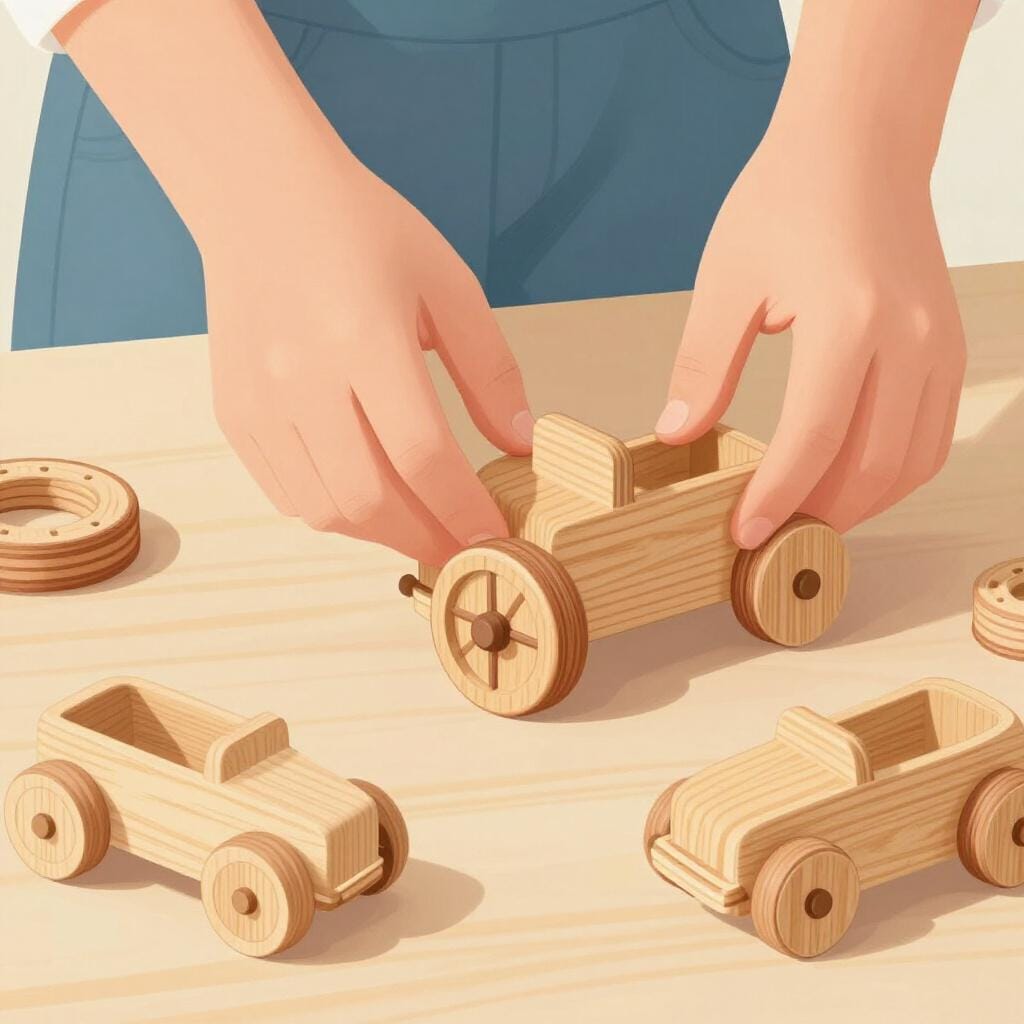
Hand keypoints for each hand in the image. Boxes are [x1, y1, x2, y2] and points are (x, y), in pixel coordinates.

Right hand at [53, 0, 532, 566]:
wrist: (259, 200)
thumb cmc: (364, 233)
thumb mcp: (448, 286)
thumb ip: (491, 371)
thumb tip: (523, 445)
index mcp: (364, 338)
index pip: (421, 455)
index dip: (464, 510)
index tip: (495, 536)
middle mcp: (302, 379)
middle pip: (369, 499)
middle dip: (425, 538)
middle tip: (460, 547)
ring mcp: (258, 402)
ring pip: (323, 509)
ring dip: (381, 533)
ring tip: (418, 524)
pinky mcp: (233, 413)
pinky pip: (285, 493)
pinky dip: (333, 511)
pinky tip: (366, 496)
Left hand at [655, 0, 971, 547]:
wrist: (859, 144)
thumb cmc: (786, 200)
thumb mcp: (725, 283)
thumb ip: (702, 367)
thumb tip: (678, 436)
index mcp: (848, 322)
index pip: (812, 440)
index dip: (776, 498)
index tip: (744, 535)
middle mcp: (909, 339)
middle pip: (870, 466)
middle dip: (817, 513)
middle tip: (772, 535)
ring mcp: (940, 344)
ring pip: (911, 463)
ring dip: (860, 503)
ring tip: (805, 513)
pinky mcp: (949, 345)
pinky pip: (932, 435)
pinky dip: (893, 473)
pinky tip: (848, 478)